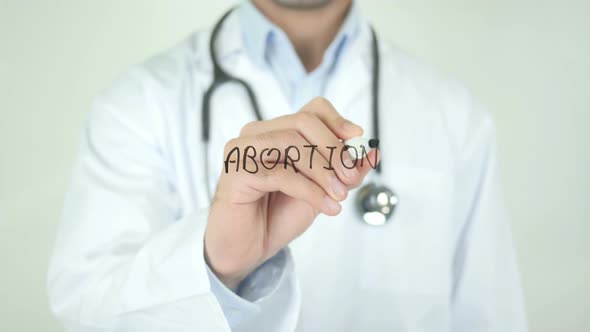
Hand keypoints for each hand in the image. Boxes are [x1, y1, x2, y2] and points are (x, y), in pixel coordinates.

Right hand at [204, 97, 380, 288]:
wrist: (247, 248)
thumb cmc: (277, 216)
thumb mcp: (321, 190)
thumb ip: (344, 171)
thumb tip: (373, 153)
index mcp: (276, 132)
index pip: (311, 110)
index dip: (337, 121)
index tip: (358, 138)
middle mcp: (257, 134)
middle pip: (304, 122)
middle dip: (334, 149)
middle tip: (351, 177)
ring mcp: (242, 149)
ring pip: (293, 143)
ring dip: (324, 171)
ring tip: (339, 196)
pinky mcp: (236, 171)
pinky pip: (281, 173)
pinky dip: (311, 190)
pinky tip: (326, 207)